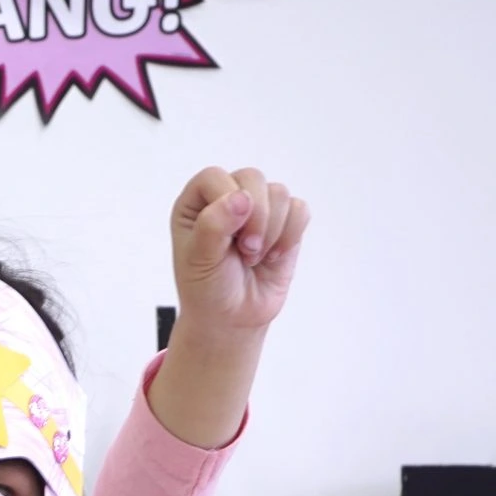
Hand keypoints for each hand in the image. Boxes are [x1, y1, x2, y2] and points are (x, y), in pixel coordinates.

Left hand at [169, 165, 310, 337]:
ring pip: (279, 193)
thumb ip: (213, 226)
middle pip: (253, 178)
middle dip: (256, 218)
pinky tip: (273, 256)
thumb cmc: (207, 289)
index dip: (227, 201)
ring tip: (254, 257)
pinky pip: (299, 209)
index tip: (230, 236)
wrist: (232, 318)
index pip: (214, 177)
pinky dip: (290, 234)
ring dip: (272, 231)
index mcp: (196, 204)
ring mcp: (258, 208)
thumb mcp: (200, 261)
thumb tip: (241, 197)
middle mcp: (226, 198)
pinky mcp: (284, 222)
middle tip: (246, 252)